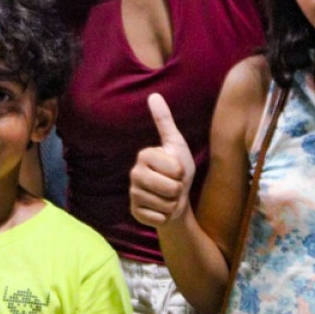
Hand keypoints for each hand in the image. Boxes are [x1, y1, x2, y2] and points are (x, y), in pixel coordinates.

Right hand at [127, 93, 193, 228]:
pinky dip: (165, 216)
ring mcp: (133, 194)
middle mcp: (134, 173)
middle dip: (178, 190)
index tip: (177, 170)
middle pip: (169, 187)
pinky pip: (158, 218)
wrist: (176, 199)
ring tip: (168, 196)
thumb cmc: (178, 169)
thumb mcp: (176, 144)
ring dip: (172, 203)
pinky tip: (161, 209)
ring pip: (164, 204)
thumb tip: (154, 95)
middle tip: (174, 186)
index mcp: (144, 155)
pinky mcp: (135, 213)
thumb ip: (164, 121)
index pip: (173, 168)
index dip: (181, 172)